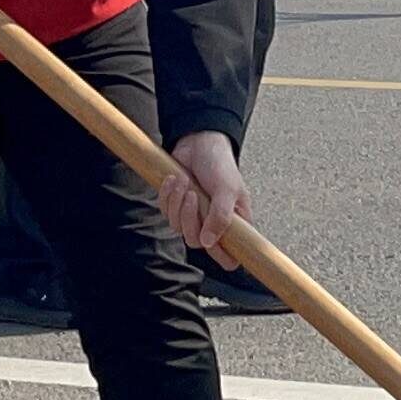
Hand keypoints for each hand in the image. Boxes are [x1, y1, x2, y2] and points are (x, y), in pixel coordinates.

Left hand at [158, 130, 248, 252]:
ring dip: (177, 202)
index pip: (230, 258)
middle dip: (189, 218)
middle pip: (196, 243)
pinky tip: (173, 179)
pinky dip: (167, 196)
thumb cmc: (219, 163)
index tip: (210, 236)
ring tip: (184, 181)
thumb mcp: (227, 189)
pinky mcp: (177, 206)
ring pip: (178, 228)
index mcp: (234, 224)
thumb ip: (221, 217)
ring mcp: (194, 216)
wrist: (198, 142)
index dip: (220, 255)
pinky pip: (166, 213)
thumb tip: (209, 243)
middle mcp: (213, 224)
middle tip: (192, 195)